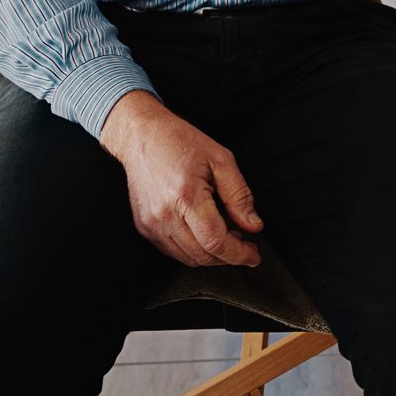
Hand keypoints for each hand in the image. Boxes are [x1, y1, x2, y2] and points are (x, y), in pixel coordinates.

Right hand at [99, 91, 263, 266]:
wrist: (142, 136)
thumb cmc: (181, 142)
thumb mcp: (220, 159)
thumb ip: (239, 195)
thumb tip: (253, 226)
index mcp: (186, 196)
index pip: (216, 241)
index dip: (239, 253)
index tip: (254, 255)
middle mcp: (165, 215)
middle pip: (203, 255)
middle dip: (229, 256)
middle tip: (245, 244)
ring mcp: (151, 224)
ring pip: (188, 258)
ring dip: (212, 256)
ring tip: (226, 237)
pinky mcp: (144, 227)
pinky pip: (173, 251)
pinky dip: (193, 250)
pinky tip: (204, 235)